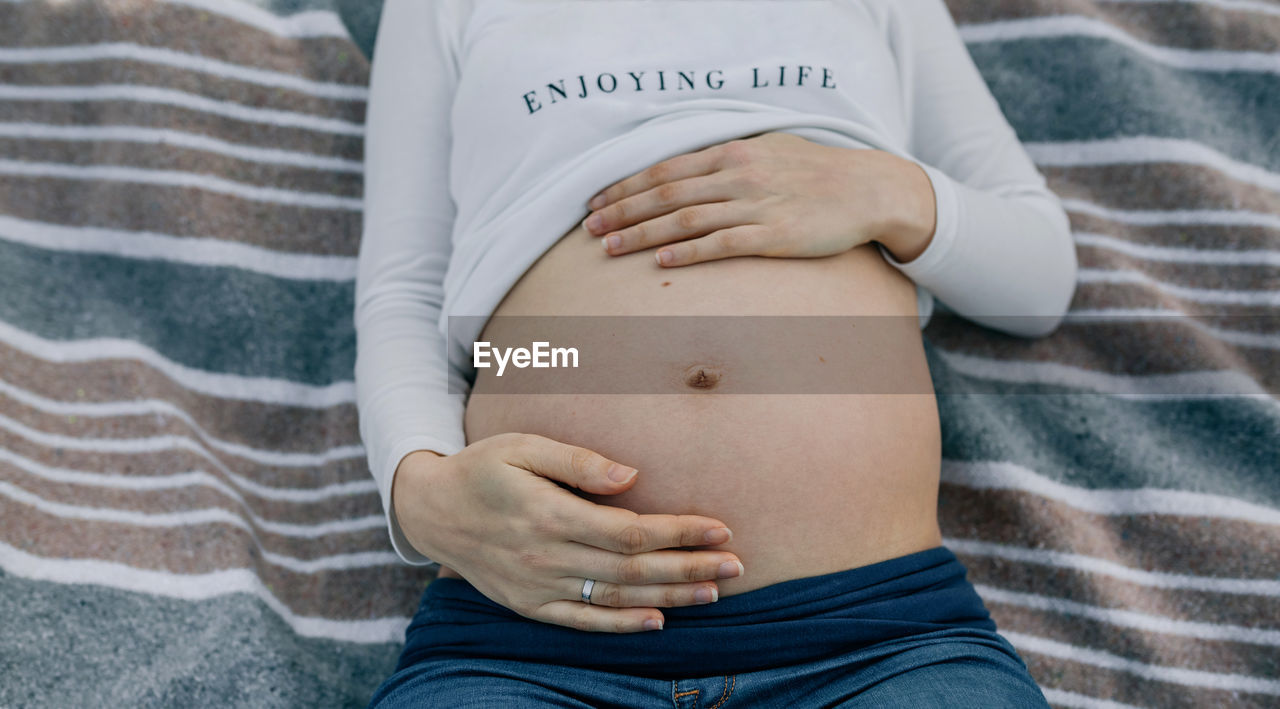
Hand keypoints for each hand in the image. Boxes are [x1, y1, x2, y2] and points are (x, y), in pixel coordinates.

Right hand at [391, 433, 742, 632]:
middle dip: (689, 567)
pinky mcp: (528, 604)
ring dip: (669, 596)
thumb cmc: (483, 467)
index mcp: (547, 513)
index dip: (678, 531)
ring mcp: (536, 585)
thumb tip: (631, 477)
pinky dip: (621, 623)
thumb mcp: (521, 446)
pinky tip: (658, 619)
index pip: (629, 530)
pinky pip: (581, 620)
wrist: (430, 510)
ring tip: (714, 592)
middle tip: (737, 565)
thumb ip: (577, 462)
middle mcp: (544, 556)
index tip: (720, 528)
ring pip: (615, 596)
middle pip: (632, 568)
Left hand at [582, 131, 936, 265]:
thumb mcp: (767, 152)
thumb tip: (688, 173)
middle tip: (587, 229)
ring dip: (641, 234)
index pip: (664, 170)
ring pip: (684, 220)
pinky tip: (660, 261)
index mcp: (732, 153)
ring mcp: (755, 205)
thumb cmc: (814, 172)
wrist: (867, 189)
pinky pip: (721, 244)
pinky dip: (687, 252)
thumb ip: (726, 161)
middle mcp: (738, 175)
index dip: (625, 187)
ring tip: (609, 248)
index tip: (595, 202)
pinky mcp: (774, 234)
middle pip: (665, 195)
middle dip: (621, 212)